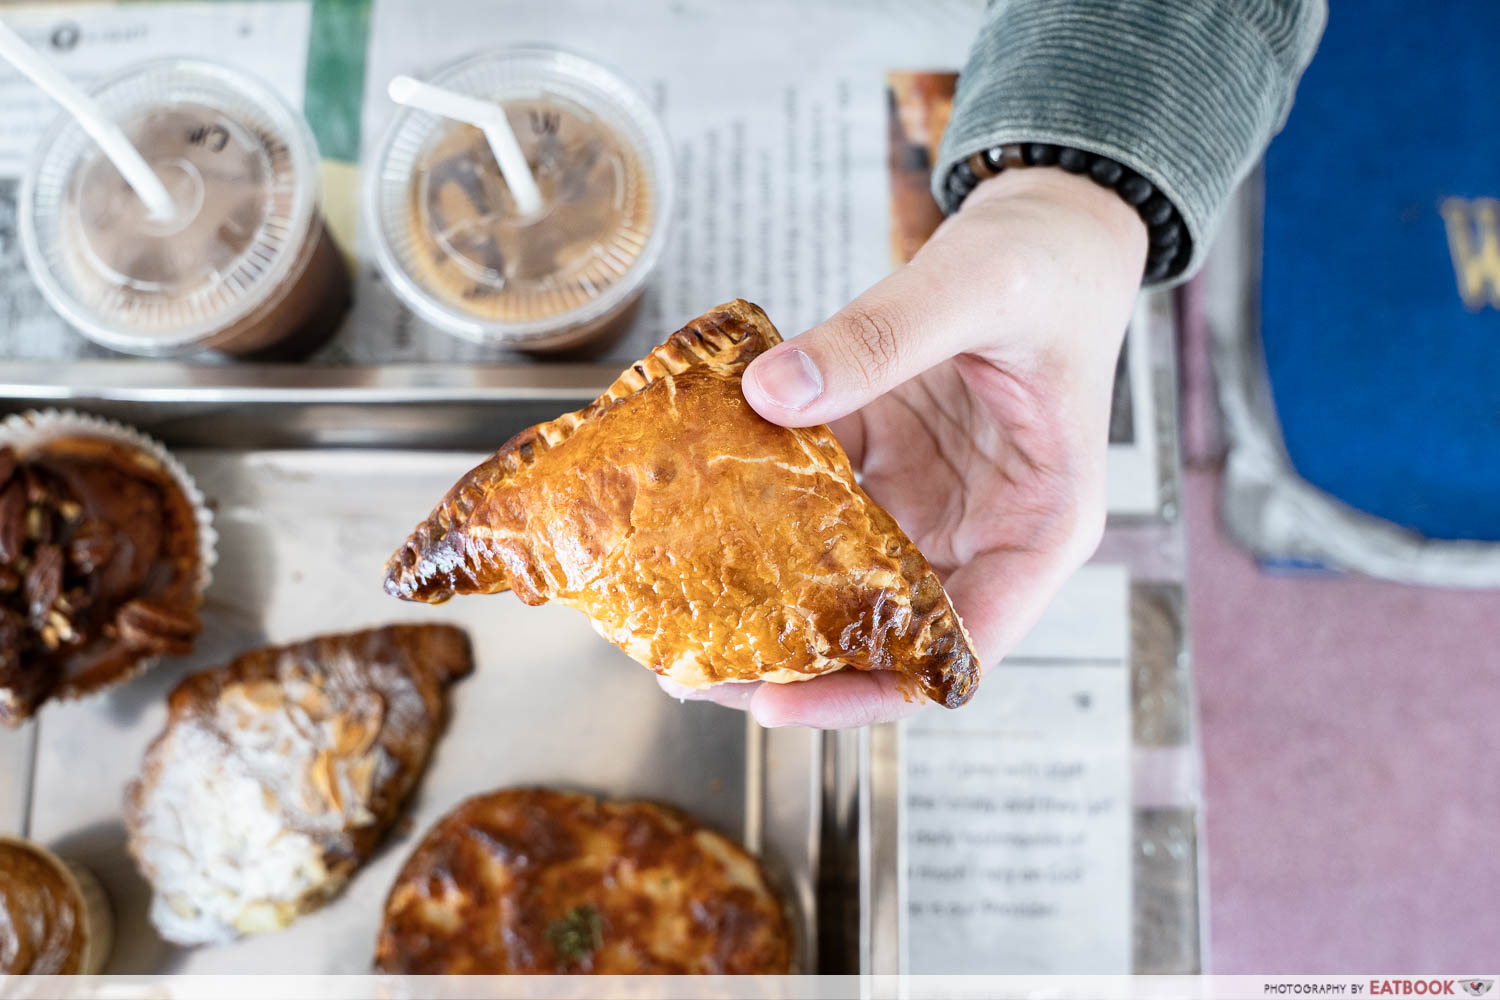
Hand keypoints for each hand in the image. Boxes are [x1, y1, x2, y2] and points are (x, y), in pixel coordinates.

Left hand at [661, 167, 1146, 726]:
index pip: (959, 650)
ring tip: (672, 616)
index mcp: (1039, 528)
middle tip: (692, 673)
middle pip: (885, 636)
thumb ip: (880, 338)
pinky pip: (813, 503)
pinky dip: (756, 513)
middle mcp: (981, 534)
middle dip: (791, 666)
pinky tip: (690, 514)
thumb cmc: (1051, 261)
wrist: (1050, 219)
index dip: (868, 692)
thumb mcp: (977, 287)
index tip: (778, 702)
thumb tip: (769, 393)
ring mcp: (928, 503)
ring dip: (763, 601)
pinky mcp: (885, 462)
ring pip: (840, 582)